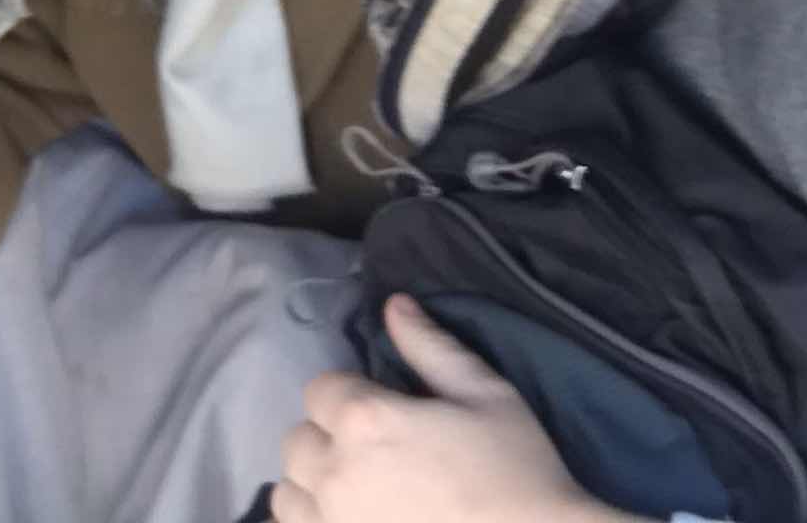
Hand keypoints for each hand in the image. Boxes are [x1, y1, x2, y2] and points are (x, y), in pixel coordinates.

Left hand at [274, 296, 643, 522]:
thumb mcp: (486, 395)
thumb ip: (431, 347)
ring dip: (312, 486)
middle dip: (328, 437)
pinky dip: (316, 522)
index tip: (382, 410)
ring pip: (289, 494)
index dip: (349, 395)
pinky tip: (351, 518)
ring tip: (355, 491)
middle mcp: (335, 472)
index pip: (320, 389)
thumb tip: (394, 305)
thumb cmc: (518, 472)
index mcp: (365, 420)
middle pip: (298, 441)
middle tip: (373, 452)